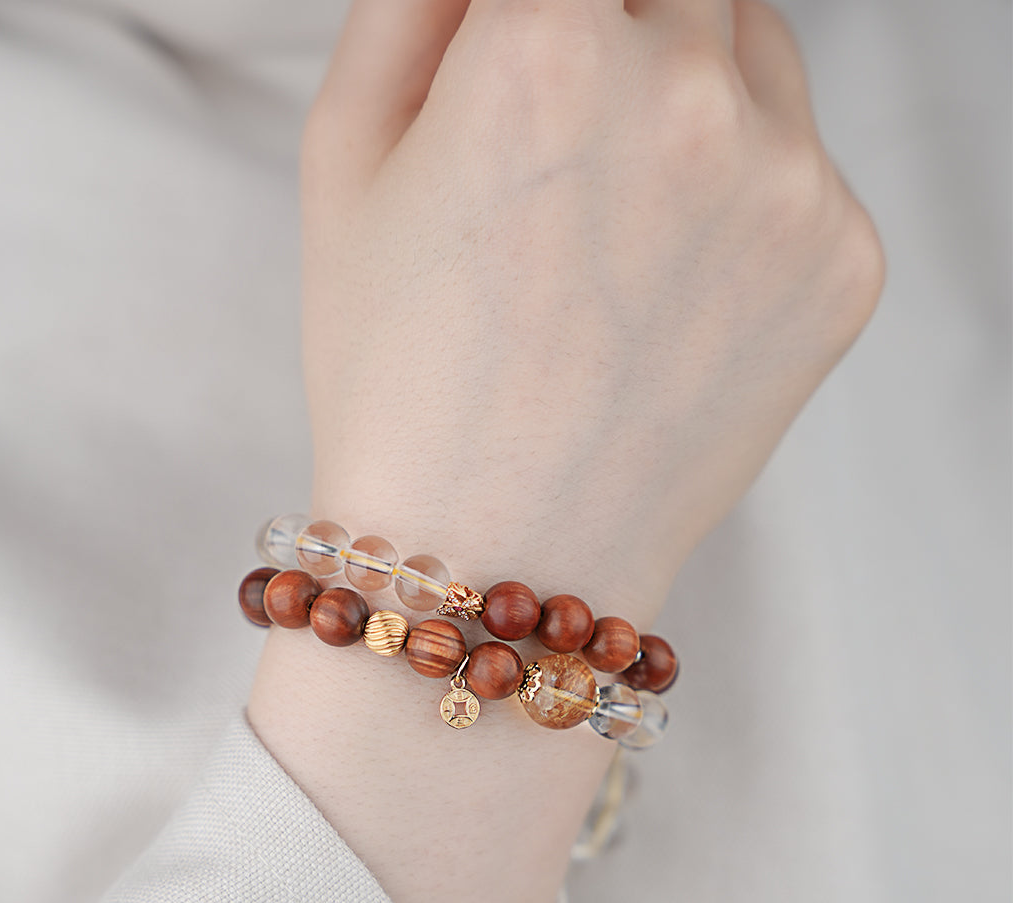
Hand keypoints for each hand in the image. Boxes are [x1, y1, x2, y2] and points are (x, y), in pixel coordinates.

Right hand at [254, 4, 884, 902]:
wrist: (496, 559)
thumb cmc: (401, 384)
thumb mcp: (344, 163)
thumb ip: (414, 4)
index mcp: (547, 44)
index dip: (532, 23)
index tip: (531, 67)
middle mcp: (690, 93)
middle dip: (612, 32)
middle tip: (555, 148)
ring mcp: (789, 183)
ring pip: (752, 53)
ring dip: (687, 92)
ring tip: (610, 225)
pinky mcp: (845, 264)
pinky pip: (800, 167)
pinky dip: (740, 195)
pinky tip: (665, 292)